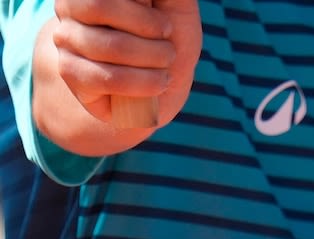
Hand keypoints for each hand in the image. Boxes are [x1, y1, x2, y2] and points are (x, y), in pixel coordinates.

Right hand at [49, 0, 202, 126]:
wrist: (165, 82)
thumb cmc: (169, 39)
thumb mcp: (175, 7)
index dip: (144, 13)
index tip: (165, 27)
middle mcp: (69, 7)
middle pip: (100, 6)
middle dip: (150, 30)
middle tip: (168, 47)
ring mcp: (65, 39)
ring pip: (110, 45)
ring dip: (153, 59)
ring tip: (165, 66)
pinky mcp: (70, 72)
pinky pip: (109, 77)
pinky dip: (144, 83)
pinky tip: (156, 83)